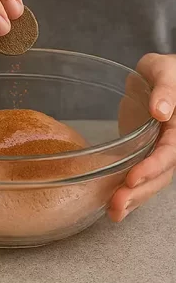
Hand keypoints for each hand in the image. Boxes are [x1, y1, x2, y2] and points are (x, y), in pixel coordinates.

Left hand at [108, 53, 175, 221]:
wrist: (159, 76)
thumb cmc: (164, 70)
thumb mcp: (164, 70)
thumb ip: (166, 88)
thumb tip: (162, 110)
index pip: (169, 152)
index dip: (153, 167)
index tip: (133, 178)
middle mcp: (172, 145)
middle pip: (161, 175)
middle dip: (140, 192)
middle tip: (117, 204)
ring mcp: (158, 153)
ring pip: (150, 183)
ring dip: (133, 200)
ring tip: (113, 213)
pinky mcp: (145, 158)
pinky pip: (140, 180)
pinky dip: (128, 195)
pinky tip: (113, 209)